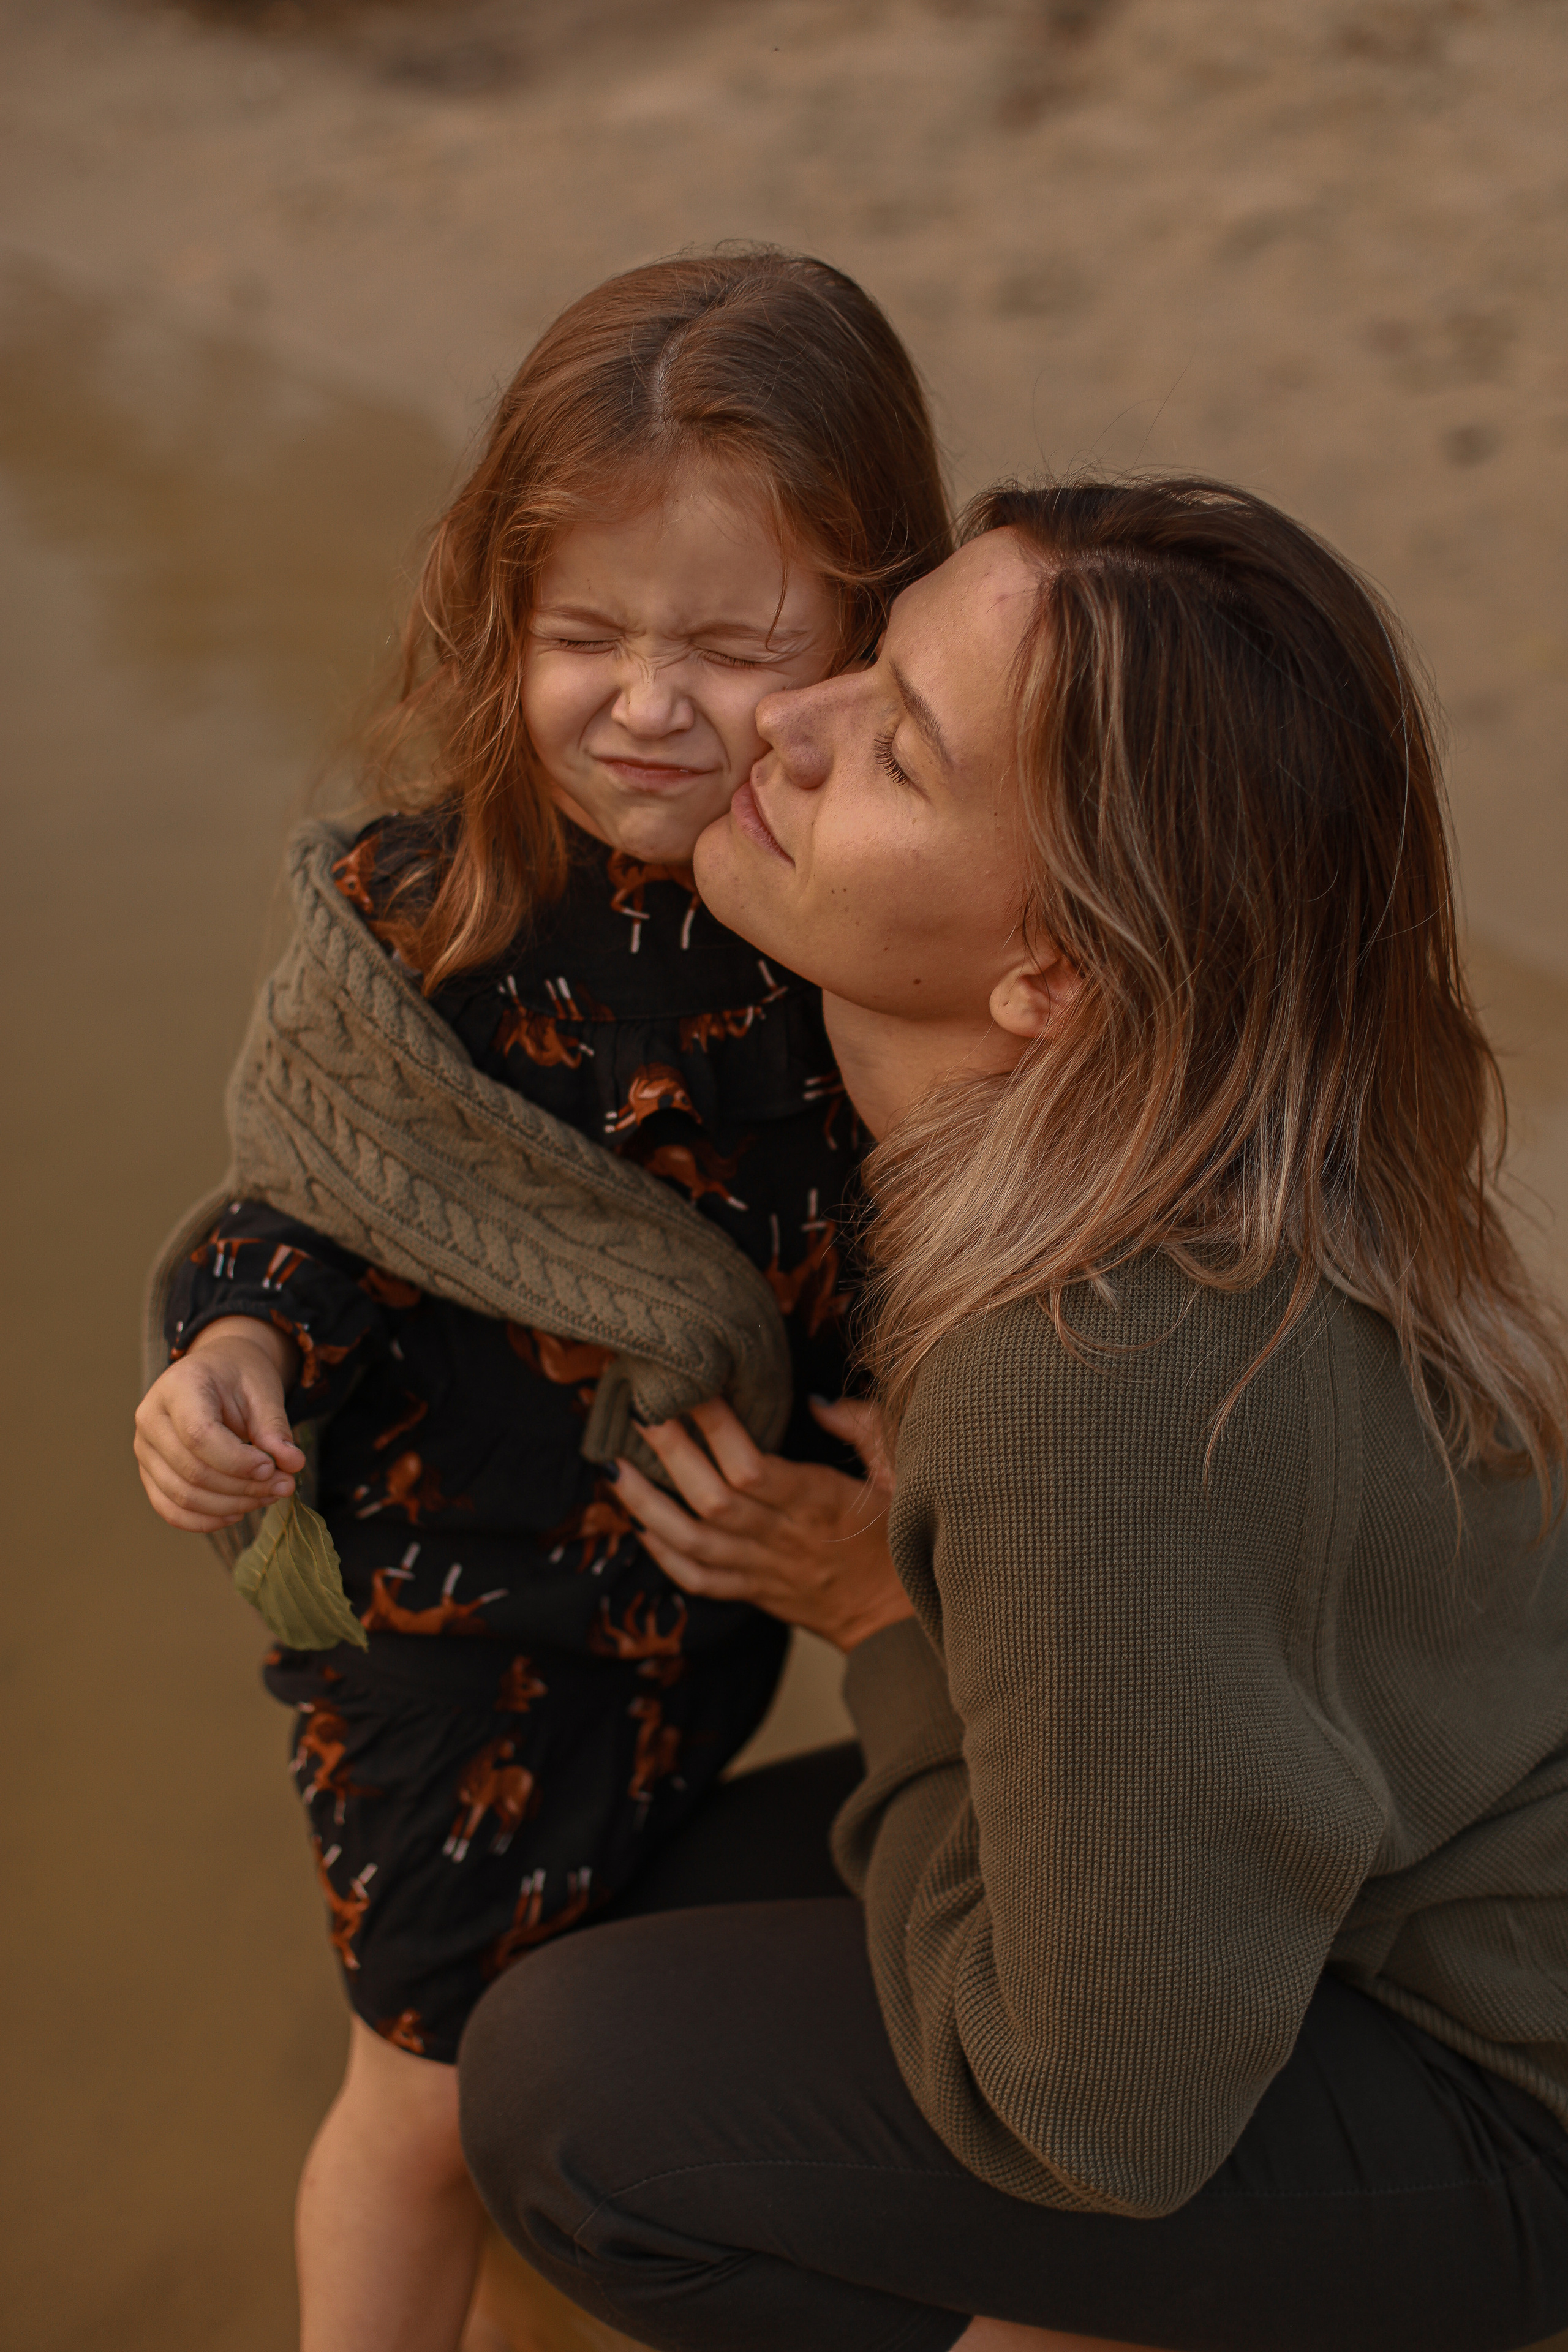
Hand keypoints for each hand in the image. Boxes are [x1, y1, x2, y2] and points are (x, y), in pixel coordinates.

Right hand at [134, 1316, 304, 1533]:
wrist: (215, 1371)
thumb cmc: (239, 1377)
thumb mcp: (263, 1390)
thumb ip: (274, 1428)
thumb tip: (293, 1465)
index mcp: (177, 1387)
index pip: (199, 1436)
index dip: (238, 1461)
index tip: (273, 1468)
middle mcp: (150, 1418)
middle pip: (192, 1471)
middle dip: (243, 1487)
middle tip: (283, 1486)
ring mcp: (144, 1448)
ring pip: (182, 1496)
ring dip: (230, 1506)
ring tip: (268, 1496)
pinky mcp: (148, 1472)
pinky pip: (170, 1508)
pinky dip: (206, 1519)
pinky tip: (238, 1512)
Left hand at [615, 1395, 914, 1652]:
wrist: (898, 1623)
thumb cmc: (899, 1540)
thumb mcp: (901, 1473)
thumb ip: (863, 1428)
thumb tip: (817, 1401)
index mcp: (819, 1503)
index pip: (754, 1467)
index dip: (717, 1429)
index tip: (692, 1389)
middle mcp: (784, 1537)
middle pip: (713, 1500)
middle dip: (671, 1455)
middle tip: (640, 1413)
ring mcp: (763, 1570)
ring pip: (694, 1542)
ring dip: (649, 1506)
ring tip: (616, 1468)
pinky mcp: (753, 1594)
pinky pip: (699, 1581)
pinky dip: (664, 1556)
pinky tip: (640, 1527)